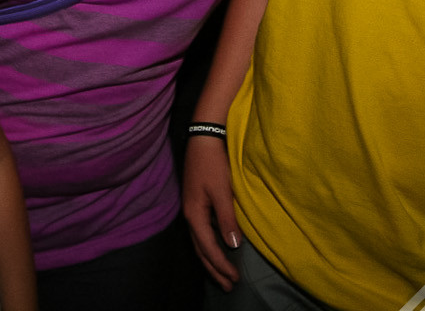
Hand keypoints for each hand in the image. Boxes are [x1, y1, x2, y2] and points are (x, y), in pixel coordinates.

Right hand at [181, 135, 241, 290]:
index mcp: (195, 215)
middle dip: (214, 269)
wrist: (203, 139)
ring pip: (200, 242)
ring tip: (222, 274)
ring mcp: (191, 209)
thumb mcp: (223, 192)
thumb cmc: (214, 164)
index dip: (221, 265)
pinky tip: (218, 247)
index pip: (208, 248)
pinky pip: (202, 233)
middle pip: (200, 250)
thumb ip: (227, 219)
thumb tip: (232, 245)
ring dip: (211, 259)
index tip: (234, 279)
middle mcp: (190, 215)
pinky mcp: (196, 203)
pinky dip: (209, 246)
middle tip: (228, 286)